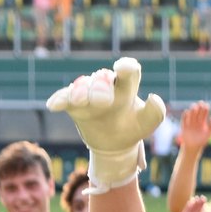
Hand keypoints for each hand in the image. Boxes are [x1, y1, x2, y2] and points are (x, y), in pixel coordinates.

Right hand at [46, 56, 165, 190]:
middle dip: (101, 87)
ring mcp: (88, 94)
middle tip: (103, 100)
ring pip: (82, 86)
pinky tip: (54, 105)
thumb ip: (155, 112)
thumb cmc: (132, 127)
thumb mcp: (147, 124)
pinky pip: (64, 98)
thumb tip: (154, 97)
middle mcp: (106, 86)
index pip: (129, 72)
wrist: (114, 144)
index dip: (126, 67)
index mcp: (127, 87)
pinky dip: (59, 99)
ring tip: (78, 100)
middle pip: (102, 79)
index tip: (123, 67)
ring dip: (80, 91)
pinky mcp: (74, 104)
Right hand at [178, 100, 210, 151]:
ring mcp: (190, 123)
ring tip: (194, 107)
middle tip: (201, 102)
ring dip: (192, 110)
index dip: (205, 108)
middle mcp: (196, 121)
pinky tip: (187, 112)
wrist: (193, 148)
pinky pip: (184, 119)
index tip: (206, 104)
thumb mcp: (208, 134)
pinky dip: (185, 115)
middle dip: (199, 107)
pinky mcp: (184, 126)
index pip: (204, 113)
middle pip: (198, 112)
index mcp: (203, 122)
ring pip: (191, 114)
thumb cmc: (202, 141)